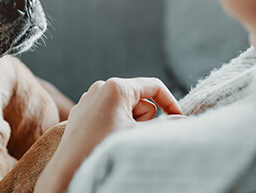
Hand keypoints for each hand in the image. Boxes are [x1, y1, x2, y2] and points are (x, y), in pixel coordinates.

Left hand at [35, 77, 181, 192]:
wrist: (70, 168)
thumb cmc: (103, 148)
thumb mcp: (139, 135)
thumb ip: (165, 125)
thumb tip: (185, 121)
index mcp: (117, 86)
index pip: (153, 86)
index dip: (170, 102)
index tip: (179, 119)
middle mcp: (101, 86)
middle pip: (139, 99)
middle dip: (143, 117)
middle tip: (132, 134)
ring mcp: (89, 98)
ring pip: (124, 107)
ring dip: (128, 122)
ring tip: (116, 138)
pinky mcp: (82, 110)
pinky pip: (108, 113)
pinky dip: (113, 124)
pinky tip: (104, 138)